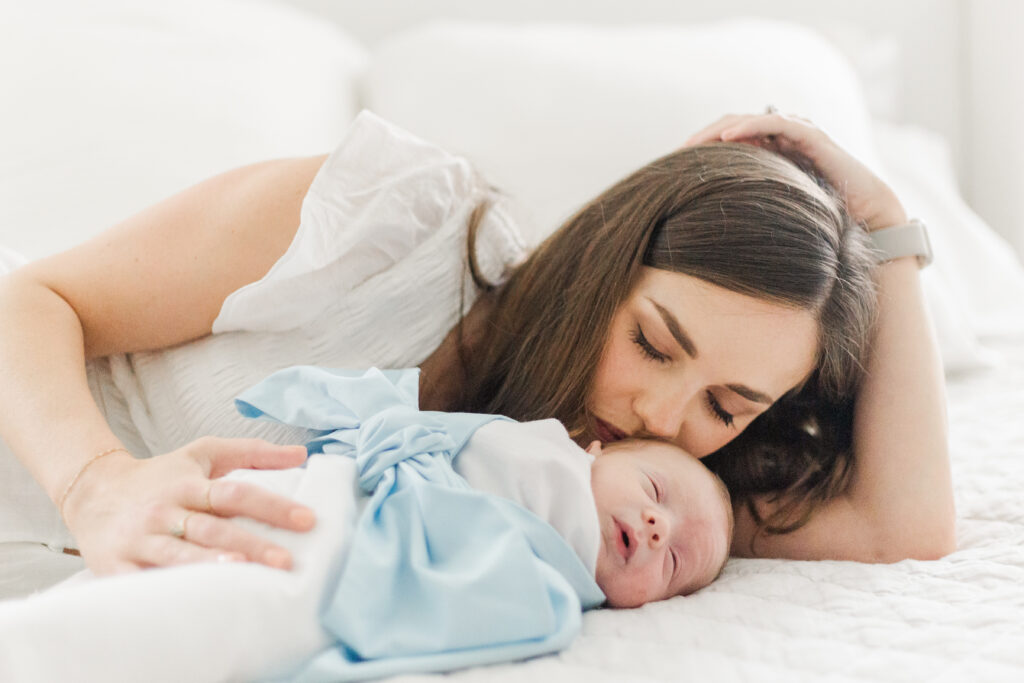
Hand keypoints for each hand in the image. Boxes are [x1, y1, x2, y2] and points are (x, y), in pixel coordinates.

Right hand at [60, 437, 315, 574]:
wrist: (91, 491)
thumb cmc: (160, 476)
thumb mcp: (202, 453)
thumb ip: (252, 452)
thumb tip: (301, 454)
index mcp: (189, 484)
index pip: (235, 493)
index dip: (271, 506)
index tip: (306, 519)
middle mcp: (165, 510)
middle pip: (213, 527)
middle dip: (251, 544)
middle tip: (286, 561)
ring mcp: (141, 539)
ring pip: (179, 554)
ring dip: (211, 564)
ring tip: (243, 574)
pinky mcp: (116, 564)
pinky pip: (142, 580)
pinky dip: (163, 589)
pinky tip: (187, 598)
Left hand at [685, 112, 907, 230]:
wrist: (866, 216)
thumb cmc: (820, 217)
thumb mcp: (774, 210)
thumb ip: (749, 206)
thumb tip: (707, 225)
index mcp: (770, 150)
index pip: (728, 139)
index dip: (701, 148)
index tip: (675, 165)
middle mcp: (781, 135)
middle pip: (732, 125)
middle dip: (702, 136)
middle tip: (677, 153)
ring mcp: (797, 131)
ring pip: (749, 120)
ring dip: (718, 129)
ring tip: (694, 144)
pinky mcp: (812, 135)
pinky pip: (775, 123)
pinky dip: (749, 127)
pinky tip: (727, 137)